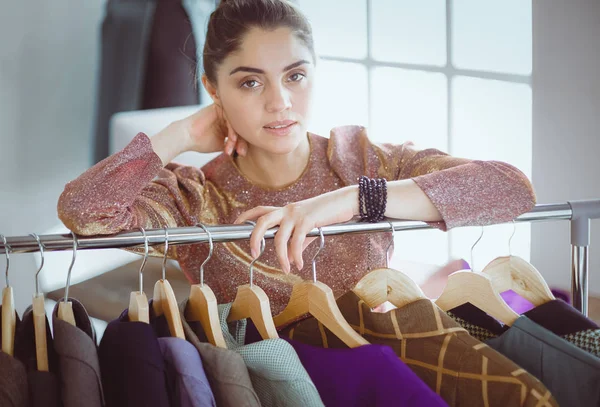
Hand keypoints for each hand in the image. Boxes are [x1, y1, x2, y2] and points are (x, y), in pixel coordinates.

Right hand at [180, 103, 248, 155]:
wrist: (186, 137)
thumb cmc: (200, 142)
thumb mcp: (221, 145)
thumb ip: (232, 145)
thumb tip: (244, 150)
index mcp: (226, 124)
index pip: (240, 132)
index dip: (242, 144)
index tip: (241, 154)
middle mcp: (225, 116)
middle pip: (240, 127)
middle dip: (242, 142)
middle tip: (241, 153)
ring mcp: (222, 111)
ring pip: (236, 124)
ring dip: (236, 138)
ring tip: (232, 149)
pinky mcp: (218, 107)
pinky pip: (230, 119)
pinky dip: (232, 131)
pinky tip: (231, 140)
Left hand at [234, 186, 357, 272]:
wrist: (344, 201)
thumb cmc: (327, 214)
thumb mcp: (309, 228)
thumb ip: (299, 242)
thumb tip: (293, 258)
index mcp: (285, 211)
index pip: (261, 210)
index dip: (246, 217)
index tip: (235, 224)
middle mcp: (287, 210)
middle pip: (262, 220)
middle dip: (254, 237)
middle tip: (253, 253)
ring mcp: (296, 214)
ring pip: (279, 236)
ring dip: (281, 256)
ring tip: (286, 268)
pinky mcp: (308, 220)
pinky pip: (297, 241)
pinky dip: (296, 255)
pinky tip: (299, 263)